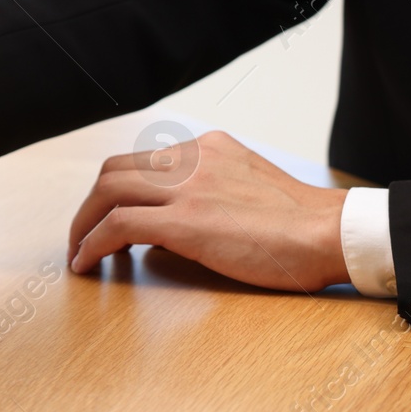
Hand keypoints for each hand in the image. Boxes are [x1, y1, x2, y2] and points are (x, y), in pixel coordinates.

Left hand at [67, 131, 349, 290]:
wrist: (331, 234)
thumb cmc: (301, 225)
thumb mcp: (249, 187)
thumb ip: (211, 192)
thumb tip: (168, 224)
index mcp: (209, 148)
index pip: (144, 160)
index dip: (116, 190)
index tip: (108, 216)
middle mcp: (193, 158)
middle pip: (115, 170)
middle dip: (90, 204)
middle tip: (83, 234)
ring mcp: (187, 186)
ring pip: (108, 190)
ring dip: (84, 223)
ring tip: (79, 253)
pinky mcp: (185, 220)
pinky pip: (119, 225)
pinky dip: (93, 243)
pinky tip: (88, 264)